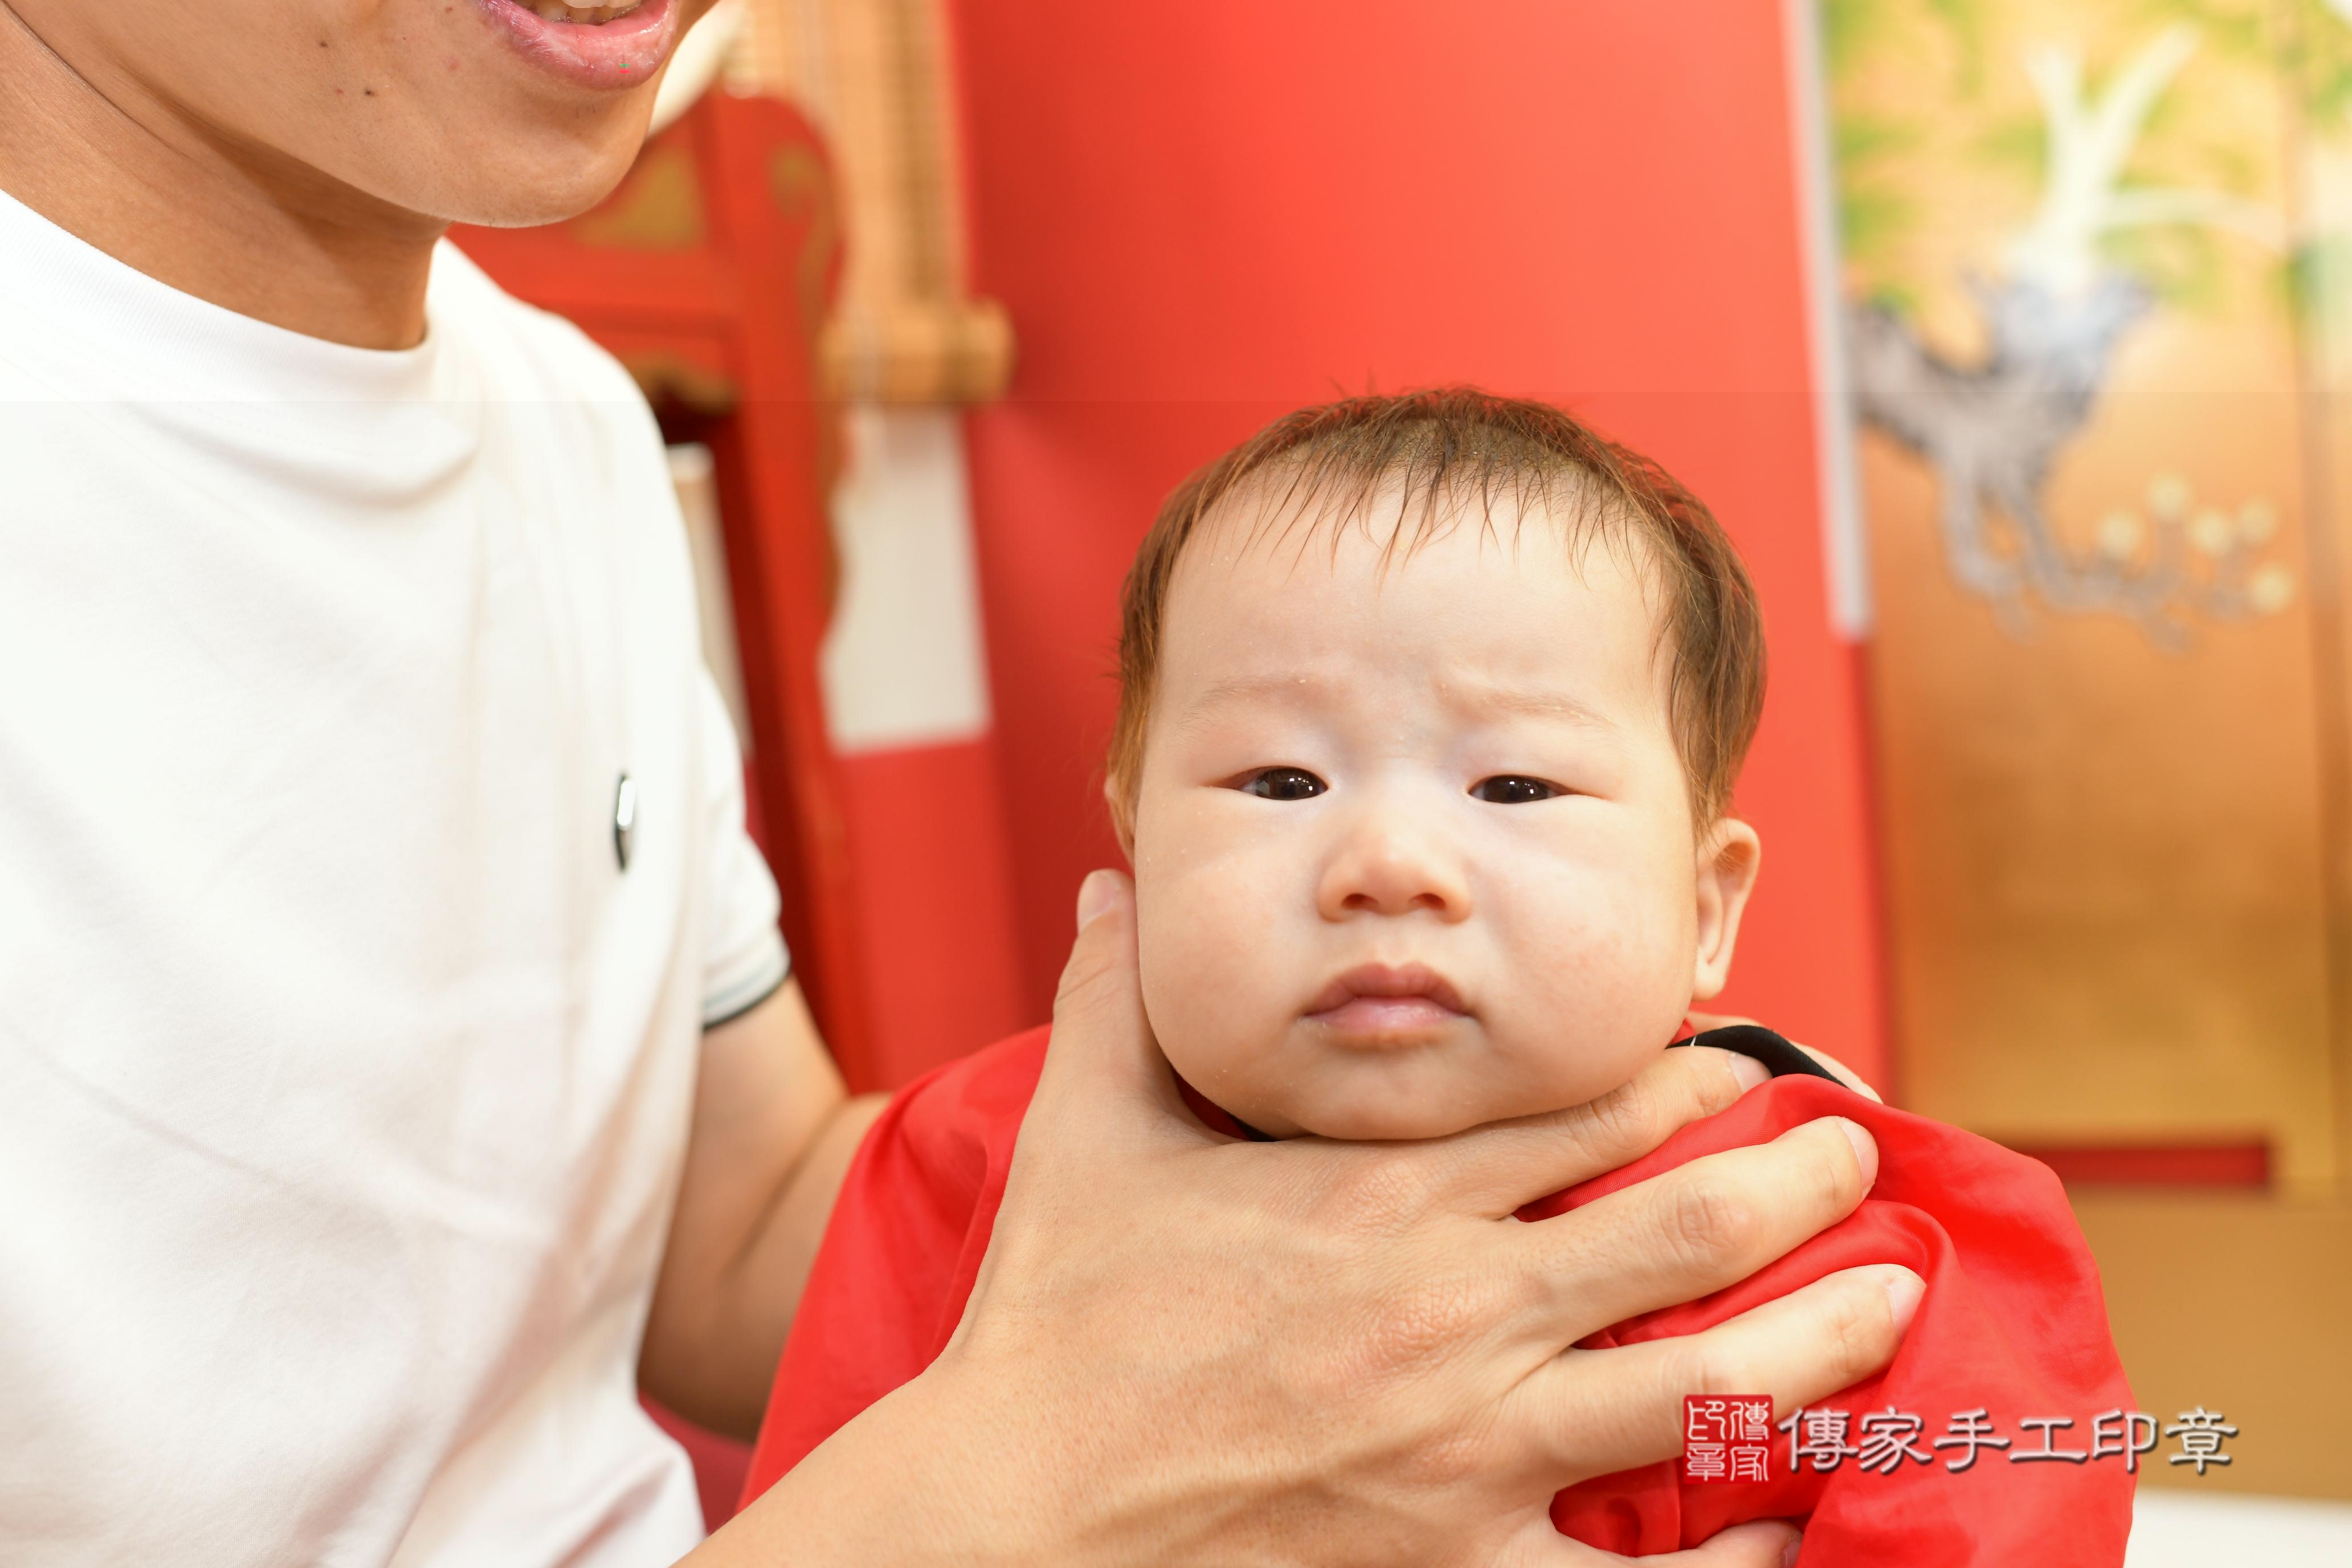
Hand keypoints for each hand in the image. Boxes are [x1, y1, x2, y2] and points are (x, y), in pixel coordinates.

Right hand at [702, 872, 1917, 1566]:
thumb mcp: (1080, 1140)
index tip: (1747, 1068)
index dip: (1690, 1086)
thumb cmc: (1054, 1328)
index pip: (1584, 1121)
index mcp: (1384, 1204)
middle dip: (1799, 1187)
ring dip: (1820, 1345)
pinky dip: (1732, 1558)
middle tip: (1861, 1158)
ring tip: (1892, 1308)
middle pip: (1684, 1239)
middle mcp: (1455, 1317)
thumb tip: (1105, 881)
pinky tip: (1792, 1526)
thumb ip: (1112, 1002)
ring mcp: (1468, 1452)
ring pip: (1701, 1392)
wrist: (1011, 1510)